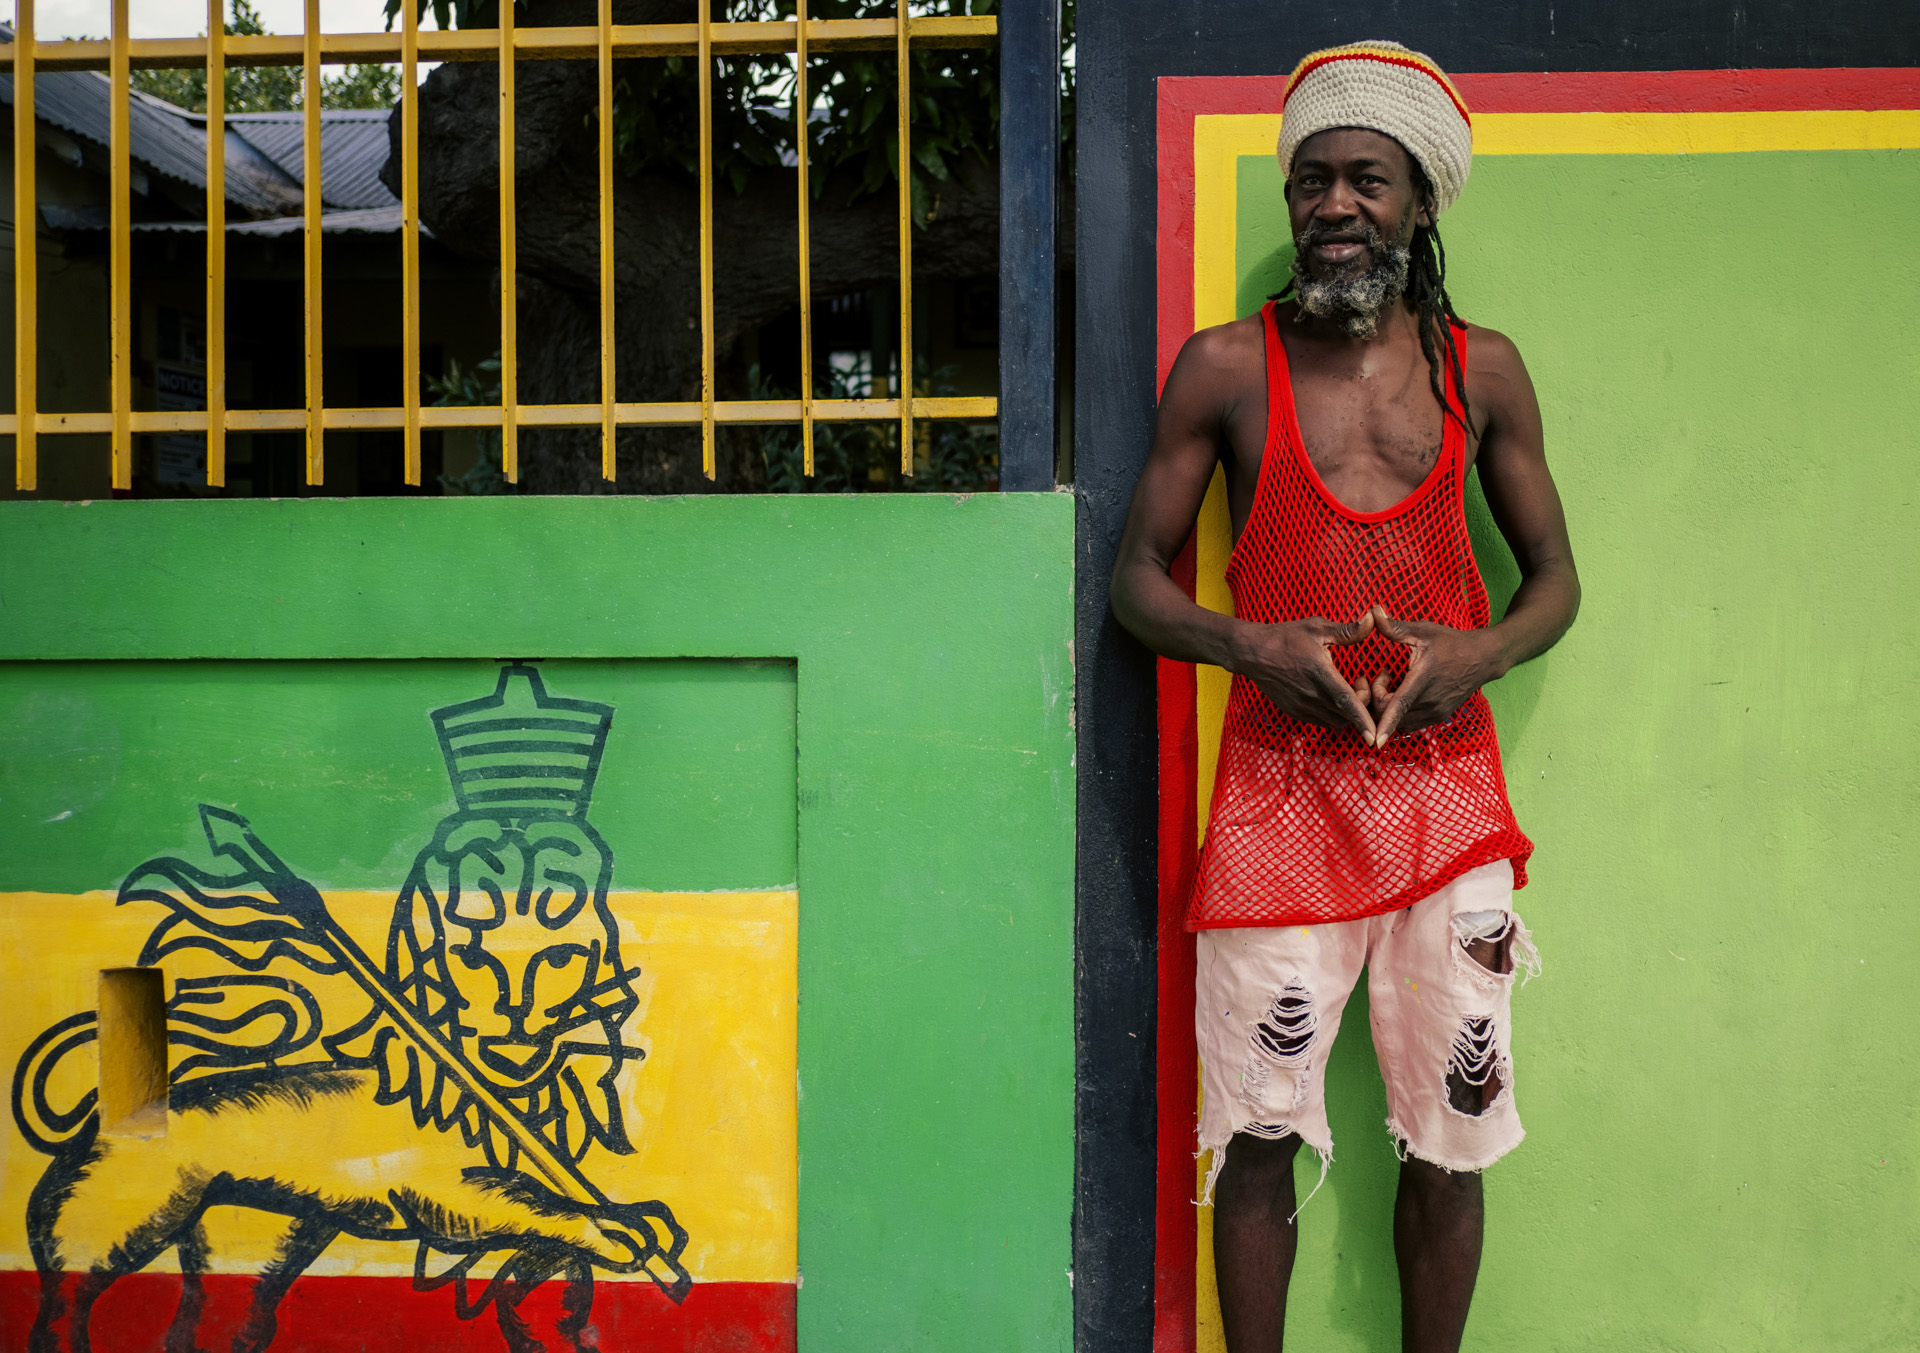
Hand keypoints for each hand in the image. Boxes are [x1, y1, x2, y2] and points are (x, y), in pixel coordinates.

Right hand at [1234, 612, 1379, 741]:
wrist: (1252, 653)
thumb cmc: (1284, 638)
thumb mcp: (1316, 628)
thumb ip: (1347, 629)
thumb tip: (1371, 620)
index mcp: (1319, 673)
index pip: (1346, 701)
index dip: (1362, 719)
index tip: (1374, 737)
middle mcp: (1310, 695)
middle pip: (1346, 715)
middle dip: (1362, 706)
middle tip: (1361, 683)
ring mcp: (1301, 706)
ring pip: (1335, 721)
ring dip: (1347, 713)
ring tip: (1346, 690)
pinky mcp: (1295, 712)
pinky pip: (1322, 721)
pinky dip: (1333, 714)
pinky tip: (1330, 696)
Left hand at [1366, 608, 1500, 744]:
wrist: (1483, 658)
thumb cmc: (1451, 643)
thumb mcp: (1422, 631)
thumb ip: (1394, 626)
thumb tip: (1372, 611)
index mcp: (1423, 681)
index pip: (1399, 707)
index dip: (1385, 724)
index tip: (1375, 741)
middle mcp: (1430, 702)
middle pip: (1392, 716)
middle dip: (1376, 700)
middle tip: (1380, 677)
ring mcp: (1435, 712)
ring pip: (1400, 722)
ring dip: (1387, 709)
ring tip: (1390, 685)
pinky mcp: (1438, 717)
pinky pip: (1410, 723)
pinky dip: (1399, 714)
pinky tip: (1401, 693)